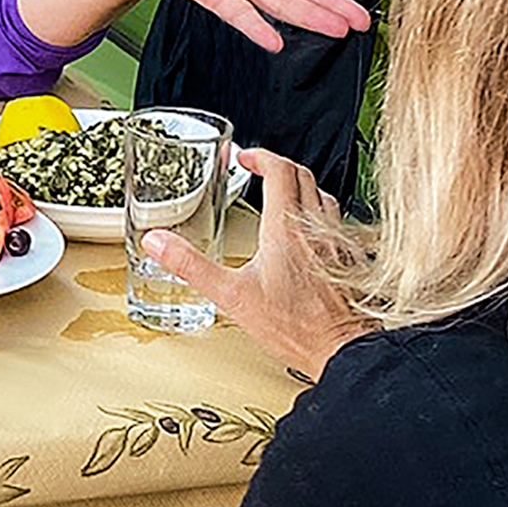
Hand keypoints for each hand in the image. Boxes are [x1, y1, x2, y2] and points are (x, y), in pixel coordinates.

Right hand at [141, 147, 369, 379]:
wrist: (342, 350)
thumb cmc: (295, 327)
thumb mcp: (231, 296)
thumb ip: (191, 266)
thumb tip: (158, 242)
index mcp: (285, 228)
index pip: (279, 170)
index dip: (261, 156)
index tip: (246, 157)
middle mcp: (315, 228)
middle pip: (302, 175)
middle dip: (278, 165)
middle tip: (259, 169)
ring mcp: (336, 242)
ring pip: (323, 195)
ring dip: (301, 186)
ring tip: (283, 194)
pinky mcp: (349, 258)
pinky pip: (336, 221)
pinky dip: (319, 212)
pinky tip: (309, 232)